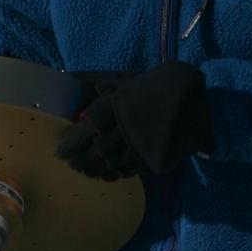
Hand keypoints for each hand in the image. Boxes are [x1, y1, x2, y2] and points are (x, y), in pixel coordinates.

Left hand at [56, 62, 212, 180]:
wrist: (191, 97)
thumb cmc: (153, 86)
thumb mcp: (125, 79)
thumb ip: (97, 81)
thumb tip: (67, 76)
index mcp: (117, 105)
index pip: (87, 129)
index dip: (72, 143)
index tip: (60, 152)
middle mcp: (126, 127)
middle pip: (97, 150)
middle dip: (81, 161)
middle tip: (72, 166)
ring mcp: (141, 144)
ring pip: (112, 163)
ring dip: (96, 170)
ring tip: (86, 173)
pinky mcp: (154, 158)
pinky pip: (130, 170)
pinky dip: (116, 174)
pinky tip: (108, 175)